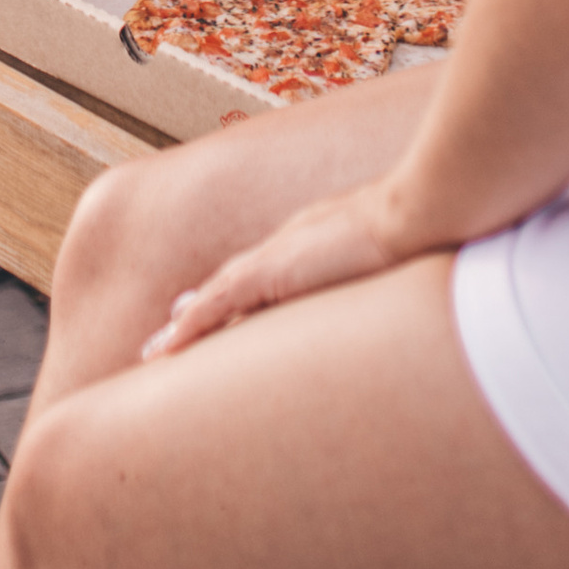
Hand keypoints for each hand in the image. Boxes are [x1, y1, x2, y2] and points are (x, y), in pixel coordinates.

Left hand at [141, 174, 420, 359]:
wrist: (414, 215)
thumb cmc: (413, 236)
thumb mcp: (386, 260)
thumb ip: (370, 272)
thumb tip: (386, 283)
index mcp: (305, 251)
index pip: (256, 284)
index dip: (228, 303)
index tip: (201, 316)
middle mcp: (282, 253)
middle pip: (226, 290)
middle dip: (196, 318)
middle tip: (164, 340)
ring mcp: (274, 262)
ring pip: (213, 299)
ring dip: (185, 328)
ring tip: (154, 353)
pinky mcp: (269, 272)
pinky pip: (218, 304)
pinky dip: (191, 324)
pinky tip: (168, 345)